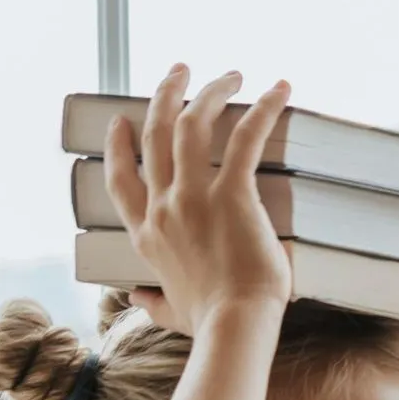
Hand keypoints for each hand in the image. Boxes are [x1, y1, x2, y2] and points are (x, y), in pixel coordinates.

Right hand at [106, 66, 291, 332]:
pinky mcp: (232, 194)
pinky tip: (280, 89)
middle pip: (153, 135)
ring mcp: (193, 198)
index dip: (118, 145)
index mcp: (145, 235)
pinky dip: (264, 108)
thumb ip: (151, 302)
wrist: (234, 328)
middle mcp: (162, 208)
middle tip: (179, 71)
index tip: (122, 122)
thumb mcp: (170, 313)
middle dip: (164, 95)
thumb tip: (136, 300)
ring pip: (189, 124)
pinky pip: (245, 137)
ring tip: (227, 74)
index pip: (120, 179)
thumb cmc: (208, 324)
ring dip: (208, 90)